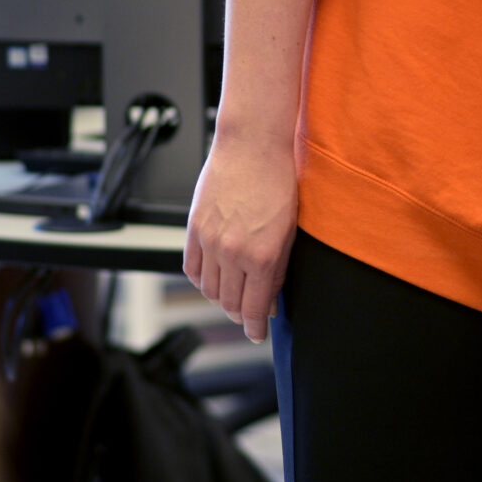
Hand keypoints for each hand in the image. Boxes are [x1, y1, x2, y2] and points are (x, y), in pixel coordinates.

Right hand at [184, 133, 298, 344]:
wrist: (252, 147)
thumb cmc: (278, 182)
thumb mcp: (289, 231)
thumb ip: (278, 269)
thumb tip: (269, 299)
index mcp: (262, 256)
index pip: (253, 308)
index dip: (254, 327)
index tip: (256, 334)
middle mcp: (233, 252)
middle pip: (229, 302)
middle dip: (240, 315)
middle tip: (248, 316)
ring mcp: (210, 241)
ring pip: (209, 289)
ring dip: (221, 299)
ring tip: (234, 296)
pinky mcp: (194, 229)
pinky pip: (192, 269)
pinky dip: (202, 280)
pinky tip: (213, 279)